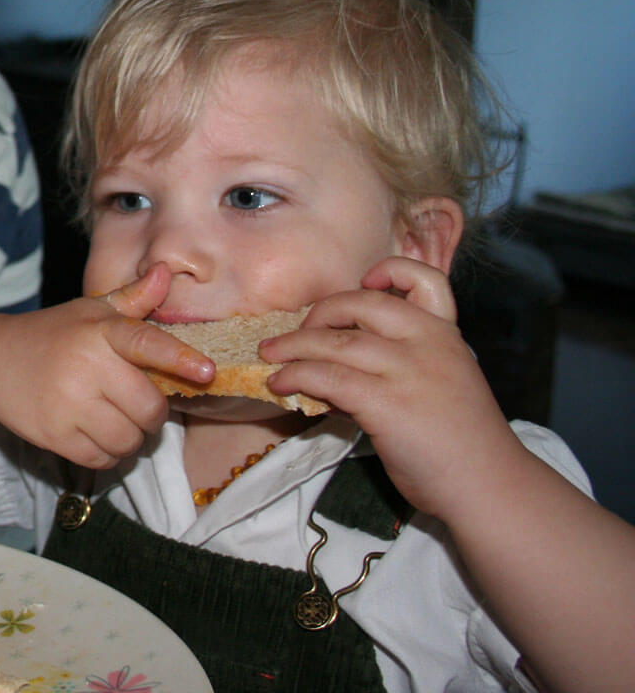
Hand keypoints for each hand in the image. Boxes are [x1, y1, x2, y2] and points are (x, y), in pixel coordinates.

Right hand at [0, 264, 213, 468]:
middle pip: (147, 408)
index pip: (146, 343)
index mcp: (101, 331)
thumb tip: (165, 272)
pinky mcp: (54, 435)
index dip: (179, 358)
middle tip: (141, 405)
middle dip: (153, 413)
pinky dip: (110, 454)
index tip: (207, 371)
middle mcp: (86, 366)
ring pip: (128, 439)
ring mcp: (68, 403)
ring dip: (133, 437)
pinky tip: (100, 435)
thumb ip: (134, 298)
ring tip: (120, 419)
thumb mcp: (92, 310)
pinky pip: (103, 458)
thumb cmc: (56, 334)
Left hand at [259, 256, 519, 518]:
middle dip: (320, 314)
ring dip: (294, 347)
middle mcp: (429, 342)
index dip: (393, 271)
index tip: (367, 281)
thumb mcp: (441, 386)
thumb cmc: (462, 442)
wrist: (488, 486)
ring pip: (336, 342)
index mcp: (446, 334)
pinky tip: (280, 384)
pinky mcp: (387, 403)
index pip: (426, 280)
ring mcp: (408, 370)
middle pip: (363, 304)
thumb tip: (332, 371)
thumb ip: (397, 368)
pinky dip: (296, 376)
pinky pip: (327, 377)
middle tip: (296, 333)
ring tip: (270, 356)